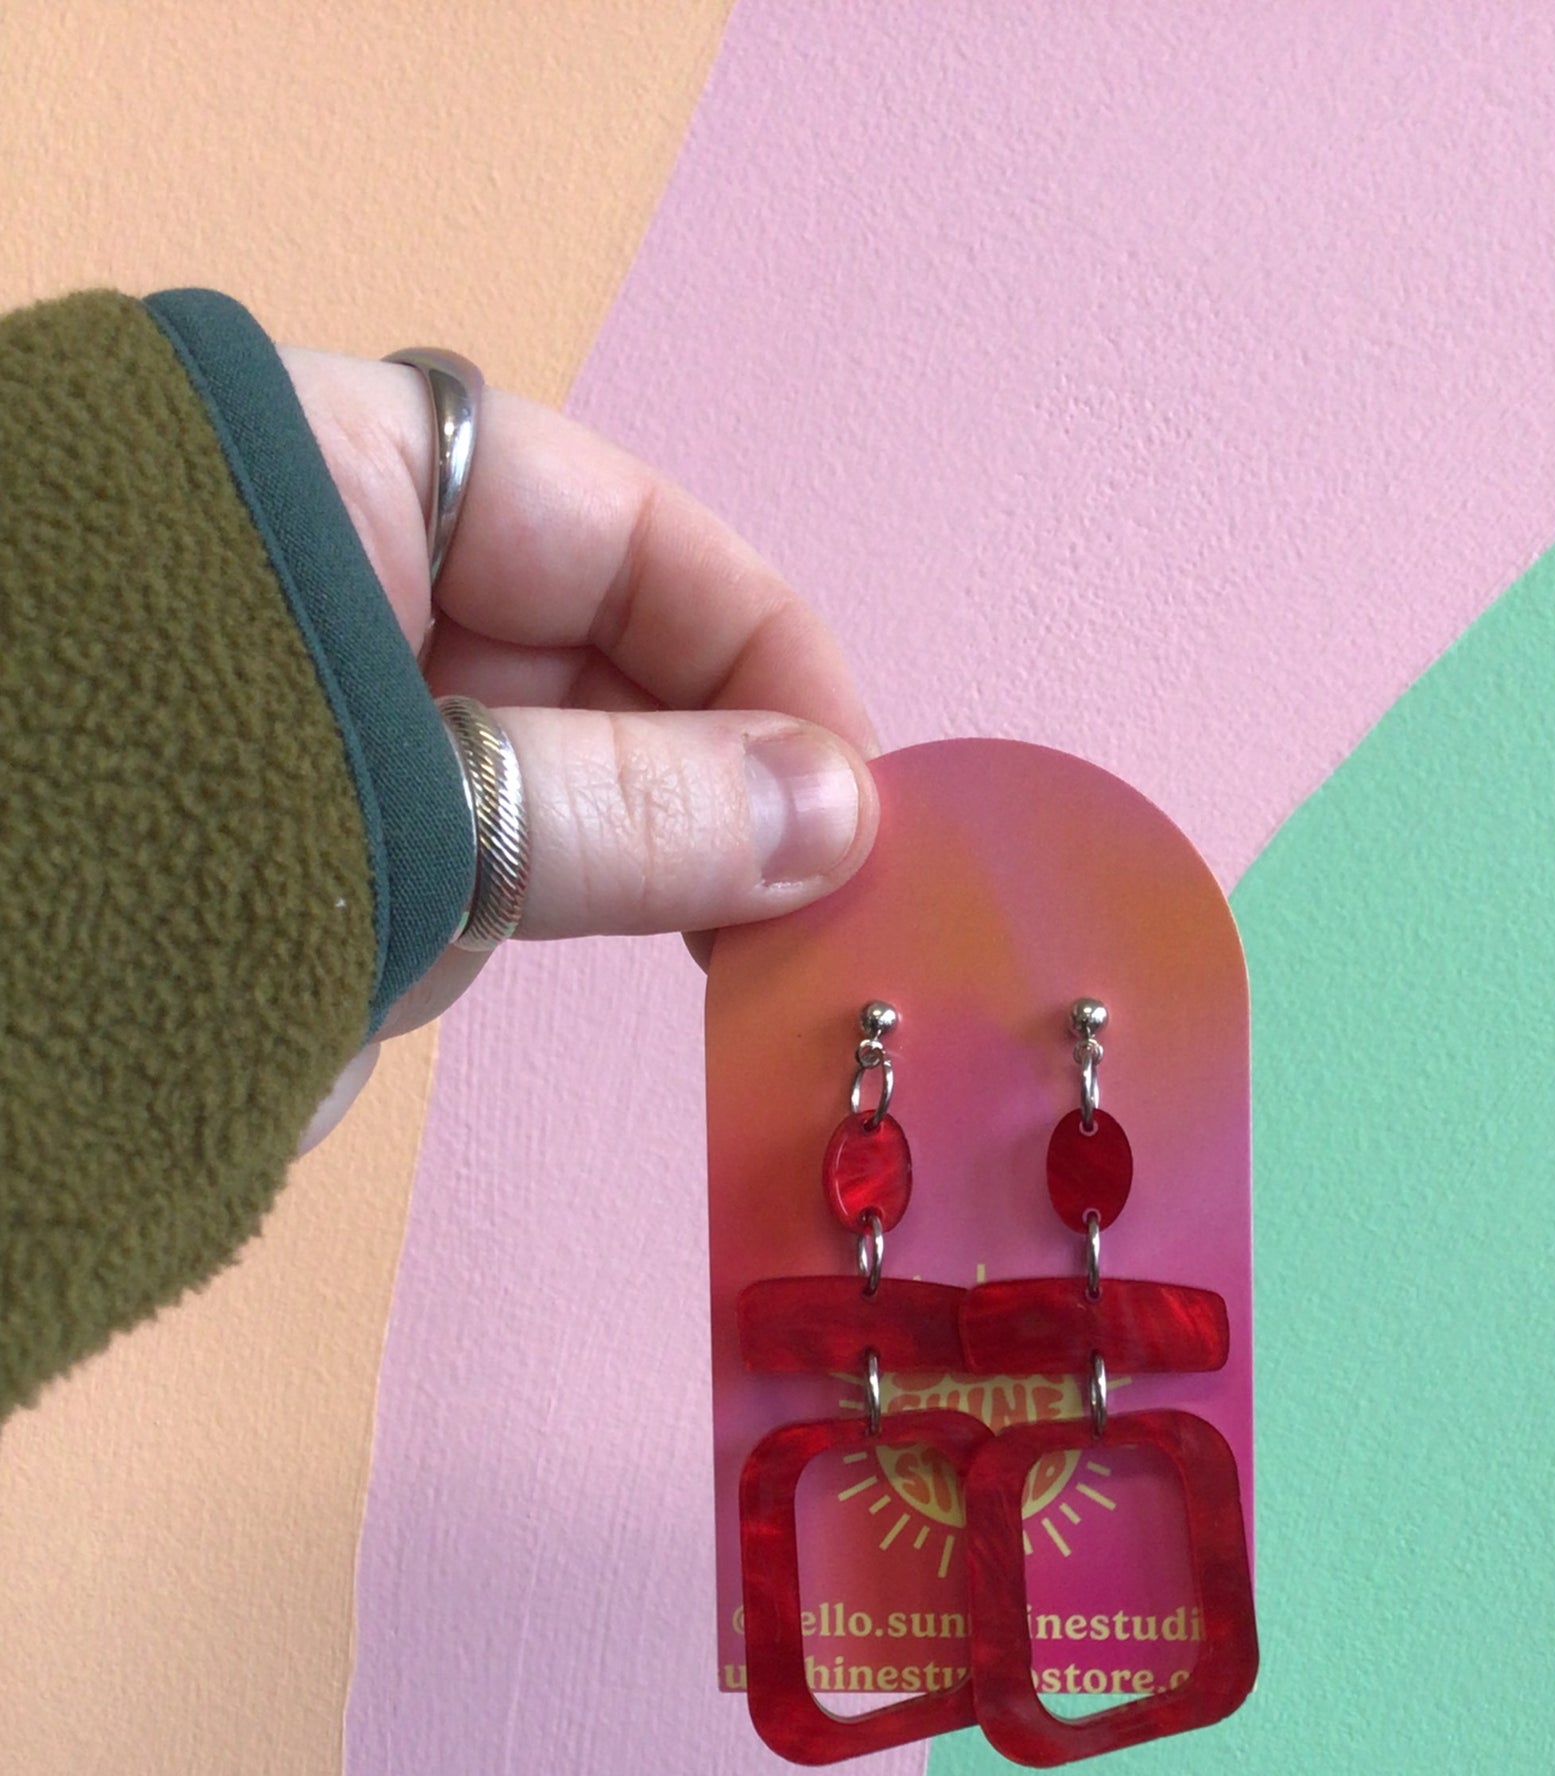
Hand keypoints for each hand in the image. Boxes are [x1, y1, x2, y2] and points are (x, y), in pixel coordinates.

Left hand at [280, 348, 879, 1142]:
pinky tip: (503, 970)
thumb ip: (643, 809)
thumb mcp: (424, 809)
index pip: (612, 522)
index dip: (757, 647)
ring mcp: (310, 705)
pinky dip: (508, 917)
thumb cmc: (147, 840)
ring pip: (533, 770)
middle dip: (697, 774)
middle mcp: (333, 572)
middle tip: (808, 907)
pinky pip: (456, 858)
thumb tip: (846, 816)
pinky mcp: (290, 832)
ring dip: (608, 864)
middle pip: (586, 649)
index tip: (856, 791)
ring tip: (678, 954)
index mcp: (338, 473)